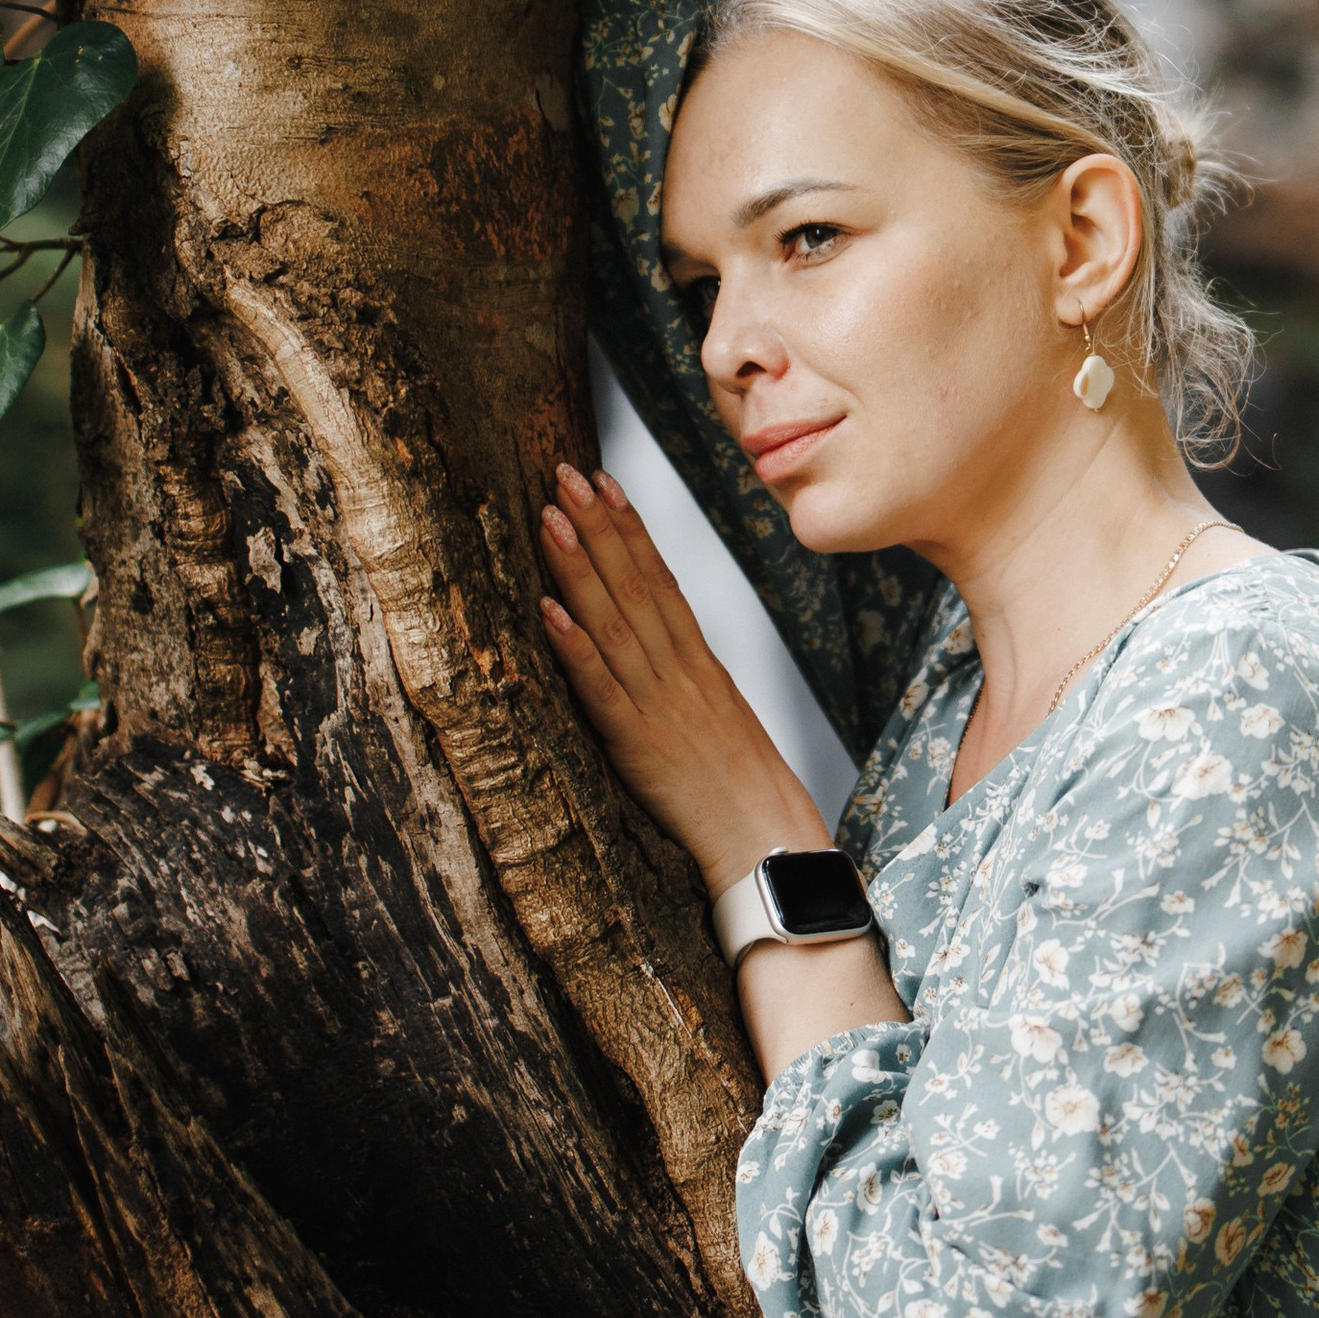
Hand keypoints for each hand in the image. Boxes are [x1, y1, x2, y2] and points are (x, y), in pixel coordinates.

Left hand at [536, 463, 827, 896]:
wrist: (770, 845)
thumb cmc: (746, 796)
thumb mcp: (721, 724)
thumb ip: (689, 685)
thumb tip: (656, 654)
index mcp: (701, 666)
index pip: (662, 580)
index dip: (630, 528)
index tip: (605, 480)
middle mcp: (681, 673)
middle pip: (636, 586)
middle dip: (600, 525)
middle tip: (565, 472)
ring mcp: (659, 705)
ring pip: (614, 623)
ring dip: (580, 567)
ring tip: (550, 516)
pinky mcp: (638, 746)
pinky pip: (602, 689)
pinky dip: (575, 647)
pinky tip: (548, 610)